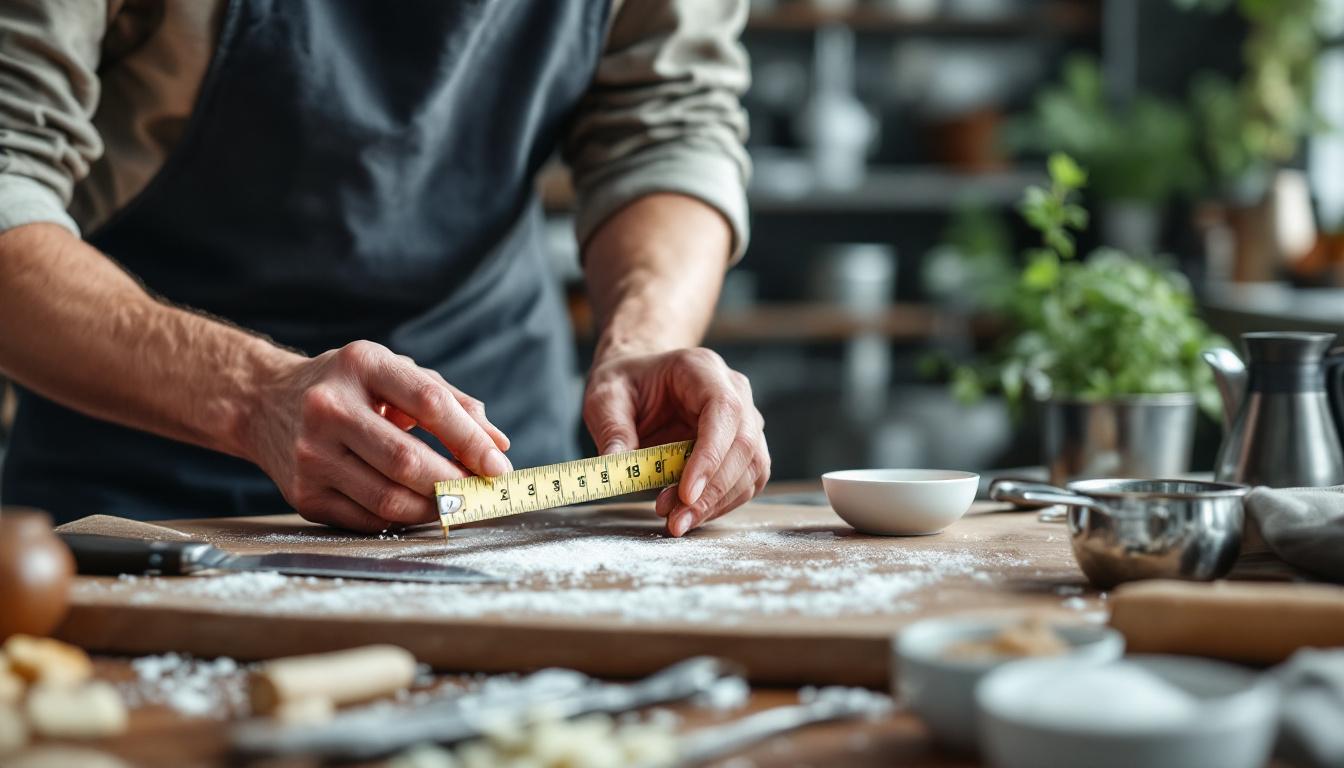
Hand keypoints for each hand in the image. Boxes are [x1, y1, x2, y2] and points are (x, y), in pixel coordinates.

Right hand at [242, 341, 511, 531]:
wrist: (263, 403)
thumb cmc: (349, 387)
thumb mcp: (395, 372)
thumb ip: (452, 402)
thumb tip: (498, 444)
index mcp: (362, 364)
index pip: (428, 403)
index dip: (469, 440)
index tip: (498, 467)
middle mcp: (329, 407)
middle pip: (406, 459)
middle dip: (454, 483)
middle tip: (480, 494)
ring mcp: (310, 454)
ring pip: (388, 497)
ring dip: (433, 509)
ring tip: (455, 504)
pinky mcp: (302, 494)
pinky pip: (367, 518)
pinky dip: (403, 520)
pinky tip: (418, 509)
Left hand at [584, 348, 768, 536]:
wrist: (640, 381)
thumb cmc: (627, 384)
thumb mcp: (605, 398)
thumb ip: (612, 429)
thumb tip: (616, 467)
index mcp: (701, 369)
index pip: (724, 410)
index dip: (711, 454)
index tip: (686, 492)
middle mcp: (734, 391)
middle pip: (744, 444)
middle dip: (712, 490)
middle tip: (675, 519)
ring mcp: (745, 420)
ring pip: (752, 467)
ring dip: (717, 502)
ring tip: (675, 519)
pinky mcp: (743, 448)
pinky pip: (746, 481)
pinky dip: (720, 504)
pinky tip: (689, 513)